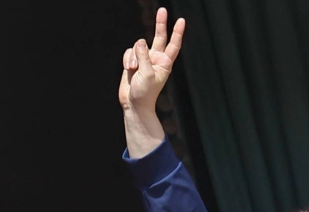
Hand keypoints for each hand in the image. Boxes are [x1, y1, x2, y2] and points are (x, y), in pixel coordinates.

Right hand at [119, 7, 184, 156]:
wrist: (133, 104)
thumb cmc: (145, 93)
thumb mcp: (147, 74)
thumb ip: (144, 56)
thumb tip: (140, 42)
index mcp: (165, 63)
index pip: (173, 45)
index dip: (177, 33)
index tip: (181, 21)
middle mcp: (156, 59)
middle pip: (159, 37)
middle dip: (160, 24)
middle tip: (162, 10)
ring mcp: (144, 59)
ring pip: (138, 46)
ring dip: (133, 56)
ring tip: (133, 69)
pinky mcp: (133, 61)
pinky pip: (129, 52)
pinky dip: (127, 59)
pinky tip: (128, 69)